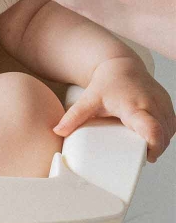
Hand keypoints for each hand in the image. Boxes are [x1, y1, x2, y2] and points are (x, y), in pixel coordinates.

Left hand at [54, 57, 174, 161]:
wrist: (121, 65)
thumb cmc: (106, 84)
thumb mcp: (88, 100)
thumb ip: (73, 116)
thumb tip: (57, 131)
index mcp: (134, 106)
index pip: (151, 128)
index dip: (153, 145)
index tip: (147, 156)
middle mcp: (153, 105)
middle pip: (163, 136)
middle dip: (154, 149)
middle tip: (138, 157)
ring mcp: (163, 105)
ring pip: (169, 132)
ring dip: (160, 143)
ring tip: (143, 150)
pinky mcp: (168, 105)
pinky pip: (171, 126)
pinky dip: (164, 135)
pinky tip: (153, 140)